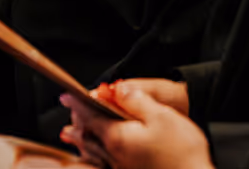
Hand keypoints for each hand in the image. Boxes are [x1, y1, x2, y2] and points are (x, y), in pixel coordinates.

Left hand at [59, 82, 212, 168]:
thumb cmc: (182, 152)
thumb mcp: (161, 115)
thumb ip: (136, 100)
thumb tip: (116, 88)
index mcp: (119, 138)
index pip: (91, 116)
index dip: (78, 103)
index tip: (66, 95)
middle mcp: (116, 157)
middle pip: (89, 137)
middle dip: (77, 123)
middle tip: (68, 114)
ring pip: (94, 154)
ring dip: (82, 142)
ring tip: (71, 136)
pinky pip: (104, 166)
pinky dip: (94, 159)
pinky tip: (95, 159)